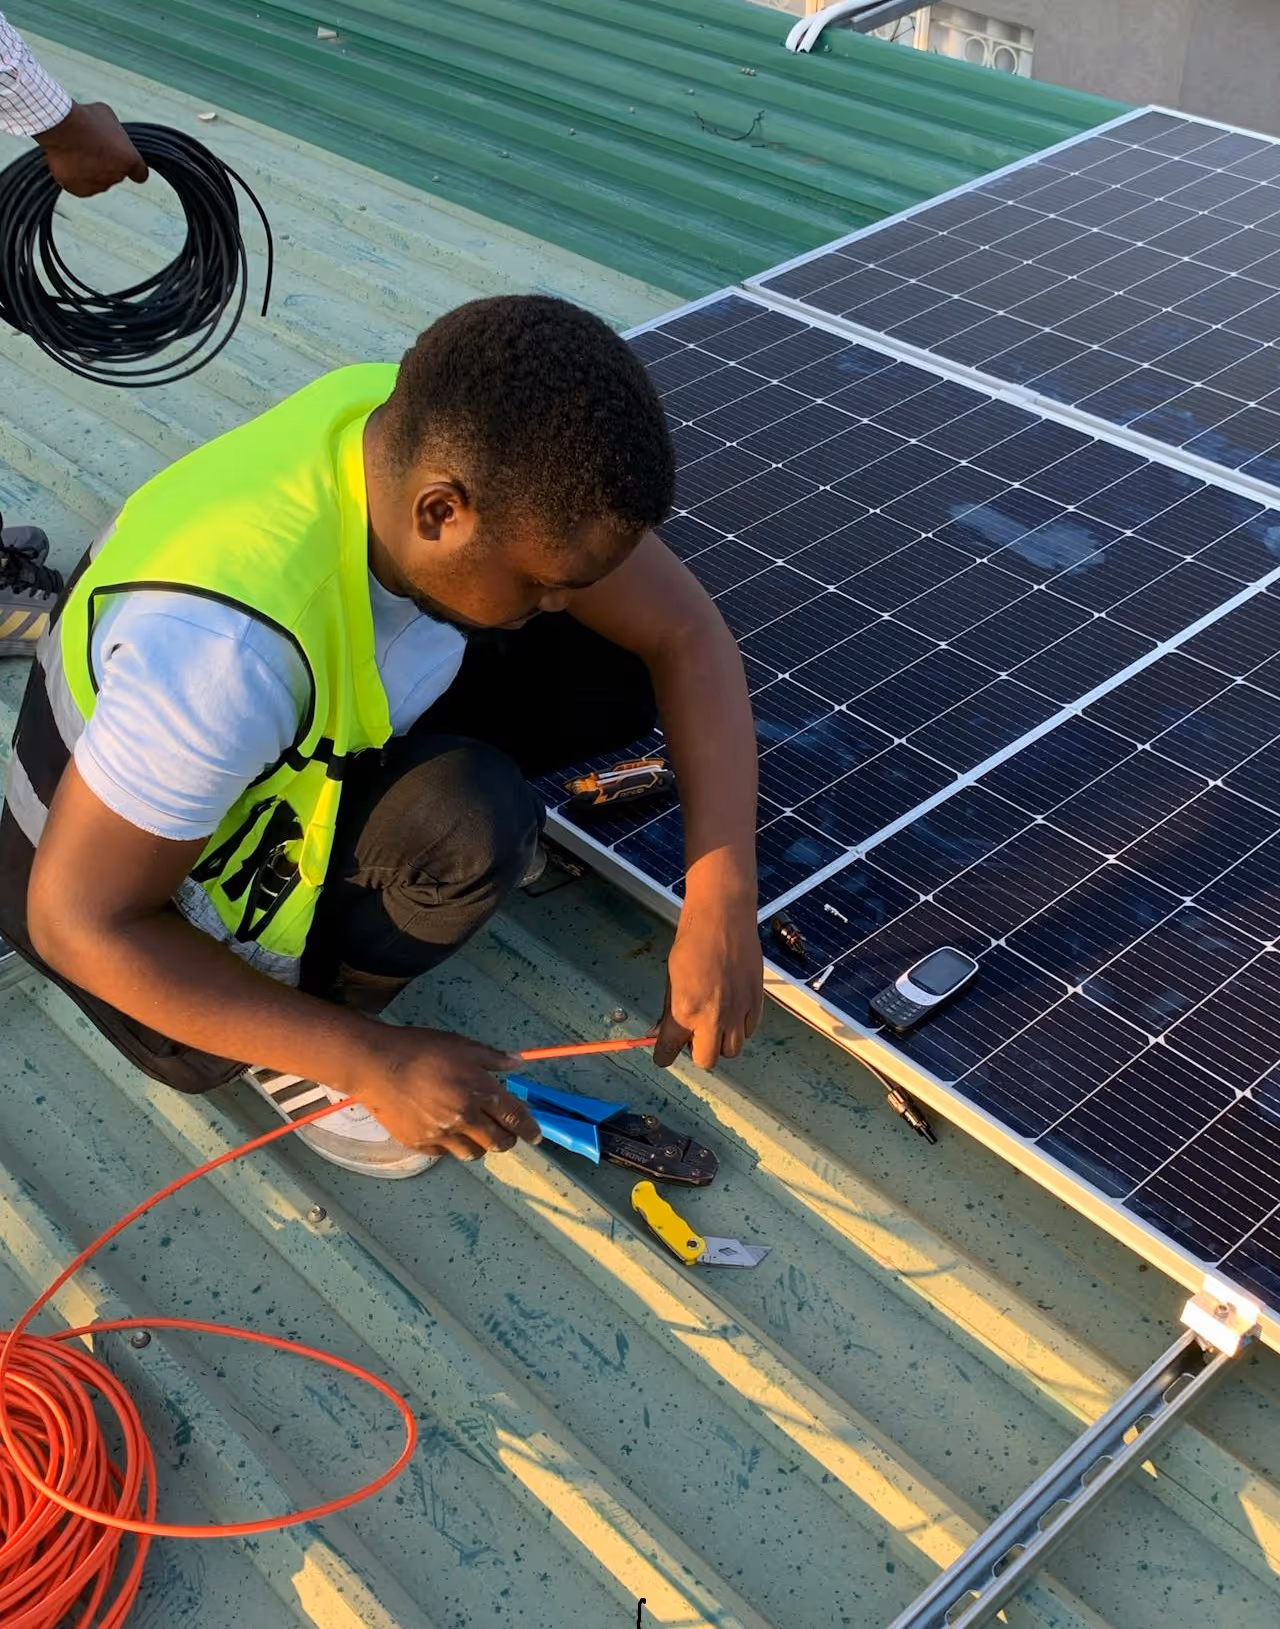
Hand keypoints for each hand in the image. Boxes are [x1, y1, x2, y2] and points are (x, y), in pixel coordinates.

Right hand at [35, 102, 147, 196]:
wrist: (60, 127)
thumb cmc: (85, 117)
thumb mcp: (107, 117)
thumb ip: (114, 132)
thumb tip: (109, 135)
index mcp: (130, 160)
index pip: (140, 174)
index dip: (133, 169)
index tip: (125, 164)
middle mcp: (117, 177)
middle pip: (115, 174)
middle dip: (107, 164)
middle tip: (91, 147)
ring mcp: (99, 185)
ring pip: (97, 181)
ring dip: (91, 170)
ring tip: (76, 151)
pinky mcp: (80, 190)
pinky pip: (80, 185)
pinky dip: (74, 176)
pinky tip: (67, 161)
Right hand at [349, 1026, 541, 1161]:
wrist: (376, 1065)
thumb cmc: (421, 1049)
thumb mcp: (463, 1046)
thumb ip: (493, 1058)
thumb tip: (518, 1063)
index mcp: (479, 1091)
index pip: (514, 1117)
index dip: (529, 1128)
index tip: (536, 1135)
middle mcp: (464, 1118)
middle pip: (498, 1142)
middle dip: (507, 1139)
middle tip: (504, 1132)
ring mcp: (441, 1135)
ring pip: (474, 1153)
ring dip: (480, 1145)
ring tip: (474, 1131)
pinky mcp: (420, 1144)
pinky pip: (445, 1154)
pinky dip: (450, 1145)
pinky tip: (445, 1130)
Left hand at [654, 891, 762, 1069]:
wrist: (723, 917)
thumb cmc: (693, 941)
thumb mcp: (671, 977)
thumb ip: (671, 1009)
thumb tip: (665, 1031)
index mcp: (686, 1010)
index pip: (670, 1050)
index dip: (664, 1055)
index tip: (664, 1054)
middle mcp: (714, 1017)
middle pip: (707, 1060)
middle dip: (698, 1051)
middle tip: (693, 1034)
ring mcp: (739, 1011)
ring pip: (732, 1049)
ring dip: (721, 1040)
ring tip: (715, 1020)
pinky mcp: (756, 1002)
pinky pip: (749, 1030)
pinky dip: (739, 1026)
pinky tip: (732, 1008)